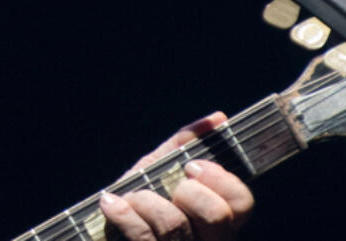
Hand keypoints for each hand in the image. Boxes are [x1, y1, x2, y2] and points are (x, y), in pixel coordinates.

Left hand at [98, 112, 253, 240]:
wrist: (103, 231)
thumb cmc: (140, 198)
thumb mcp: (161, 169)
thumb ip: (185, 144)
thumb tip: (218, 118)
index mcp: (220, 222)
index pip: (242, 201)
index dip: (220, 179)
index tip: (192, 166)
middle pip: (216, 215)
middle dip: (187, 191)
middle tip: (170, 189)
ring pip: (173, 225)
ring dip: (145, 200)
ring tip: (131, 197)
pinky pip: (142, 237)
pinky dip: (123, 214)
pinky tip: (111, 203)